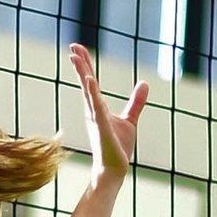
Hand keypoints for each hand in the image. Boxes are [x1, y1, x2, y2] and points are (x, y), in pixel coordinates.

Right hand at [69, 43, 148, 182]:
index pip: (91, 81)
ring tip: (76, 57)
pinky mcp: (102, 127)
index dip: (85, 64)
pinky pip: (97, 107)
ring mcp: (96, 118)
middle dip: (80, 64)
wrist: (114, 169)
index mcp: (98, 107)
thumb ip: (136, 102)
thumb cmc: (118, 147)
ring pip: (88, 91)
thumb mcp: (130, 119)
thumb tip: (144, 83)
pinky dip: (93, 94)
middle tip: (72, 47)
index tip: (77, 48)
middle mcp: (93, 110)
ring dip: (83, 74)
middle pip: (86, 82)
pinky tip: (90, 81)